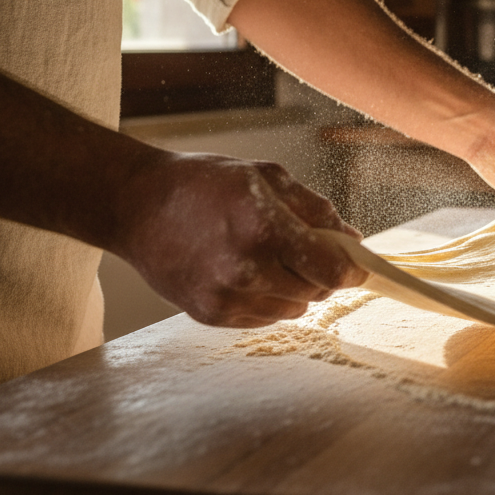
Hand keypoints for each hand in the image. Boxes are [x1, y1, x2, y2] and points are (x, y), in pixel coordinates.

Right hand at [109, 152, 367, 326]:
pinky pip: (264, 317)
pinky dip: (268, 299)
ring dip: (295, 287)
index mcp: (264, 228)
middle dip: (321, 273)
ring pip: (293, 309)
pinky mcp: (210, 315)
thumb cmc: (205, 184)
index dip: (352, 269)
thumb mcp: (268, 177)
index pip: (332, 269)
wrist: (136, 205)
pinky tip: (247, 271)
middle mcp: (246, 269)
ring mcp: (226, 297)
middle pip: (317, 292)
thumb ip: (315, 210)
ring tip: (269, 257)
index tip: (357, 265)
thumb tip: (351, 239)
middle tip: (307, 250)